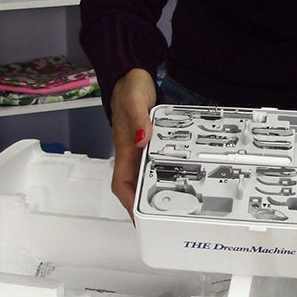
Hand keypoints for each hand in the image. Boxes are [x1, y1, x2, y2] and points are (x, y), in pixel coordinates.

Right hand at [109, 68, 157, 219]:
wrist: (132, 75)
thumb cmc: (129, 88)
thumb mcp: (134, 101)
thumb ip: (138, 120)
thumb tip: (140, 139)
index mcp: (124, 148)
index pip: (121, 183)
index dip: (128, 204)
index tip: (138, 219)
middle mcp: (131, 152)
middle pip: (133, 186)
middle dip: (143, 205)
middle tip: (158, 220)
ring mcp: (139, 148)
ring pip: (144, 177)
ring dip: (154, 192)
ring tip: (171, 207)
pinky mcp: (149, 142)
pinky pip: (154, 163)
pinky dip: (163, 174)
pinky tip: (175, 179)